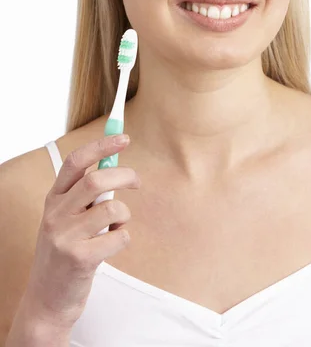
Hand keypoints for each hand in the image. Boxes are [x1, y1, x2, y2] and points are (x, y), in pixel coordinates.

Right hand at [23, 134, 139, 329]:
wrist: (47, 300)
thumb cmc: (64, 252)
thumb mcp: (65, 219)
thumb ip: (84, 195)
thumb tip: (114, 165)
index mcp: (53, 199)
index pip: (75, 162)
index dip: (101, 146)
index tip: (123, 138)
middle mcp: (56, 214)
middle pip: (96, 179)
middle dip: (125, 175)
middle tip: (137, 181)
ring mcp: (66, 237)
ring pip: (112, 207)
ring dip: (124, 214)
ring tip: (116, 225)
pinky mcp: (80, 259)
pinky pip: (119, 236)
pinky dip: (123, 237)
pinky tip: (111, 245)